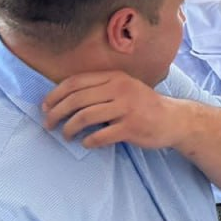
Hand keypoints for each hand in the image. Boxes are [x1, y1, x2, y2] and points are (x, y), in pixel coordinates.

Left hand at [42, 71, 183, 149]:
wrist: (174, 119)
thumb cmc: (143, 105)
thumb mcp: (124, 88)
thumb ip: (100, 89)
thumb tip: (63, 100)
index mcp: (115, 77)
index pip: (75, 82)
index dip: (55, 95)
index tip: (45, 107)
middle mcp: (120, 89)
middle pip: (76, 100)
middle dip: (56, 113)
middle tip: (49, 124)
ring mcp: (127, 108)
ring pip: (85, 117)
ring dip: (69, 129)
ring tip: (66, 135)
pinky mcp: (132, 127)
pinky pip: (100, 136)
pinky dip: (88, 141)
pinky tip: (87, 143)